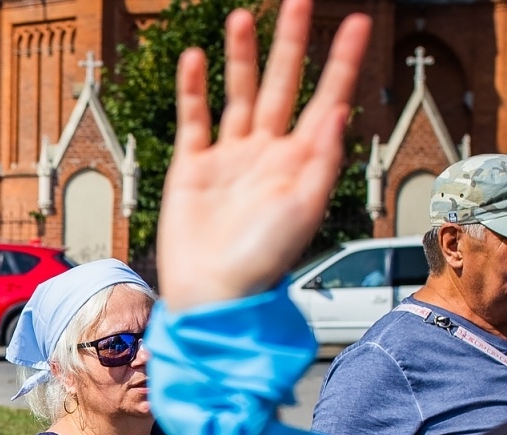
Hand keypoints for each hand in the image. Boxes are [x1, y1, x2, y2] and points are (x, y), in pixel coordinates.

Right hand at [157, 0, 369, 310]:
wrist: (212, 294)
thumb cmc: (262, 263)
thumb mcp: (304, 208)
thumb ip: (321, 158)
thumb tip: (337, 108)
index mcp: (299, 162)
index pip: (325, 99)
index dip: (340, 62)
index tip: (355, 24)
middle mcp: (266, 153)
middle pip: (281, 85)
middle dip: (290, 43)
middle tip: (298, 2)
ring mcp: (228, 158)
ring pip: (238, 95)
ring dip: (241, 56)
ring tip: (242, 18)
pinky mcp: (191, 168)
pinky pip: (194, 120)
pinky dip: (194, 89)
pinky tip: (196, 59)